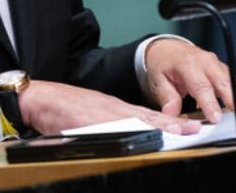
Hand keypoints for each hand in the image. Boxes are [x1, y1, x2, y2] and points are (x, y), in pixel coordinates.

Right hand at [18, 80, 201, 135]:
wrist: (40, 99)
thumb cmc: (62, 108)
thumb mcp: (93, 114)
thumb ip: (110, 123)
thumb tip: (126, 136)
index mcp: (116, 109)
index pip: (149, 116)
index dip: (170, 122)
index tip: (189, 126)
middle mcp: (114, 110)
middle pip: (150, 117)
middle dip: (174, 124)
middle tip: (194, 129)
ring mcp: (104, 114)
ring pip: (138, 120)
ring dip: (160, 127)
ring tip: (180, 131)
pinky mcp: (92, 120)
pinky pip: (116, 126)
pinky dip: (132, 130)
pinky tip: (145, 134)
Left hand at [144, 39, 235, 123]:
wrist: (167, 49)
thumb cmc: (164, 64)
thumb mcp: (158, 80)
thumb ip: (167, 98)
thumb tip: (170, 113)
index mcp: (189, 64)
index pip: (201, 86)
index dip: (210, 103)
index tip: (216, 118)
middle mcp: (207, 64)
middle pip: (225, 84)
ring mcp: (219, 67)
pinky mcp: (225, 73)